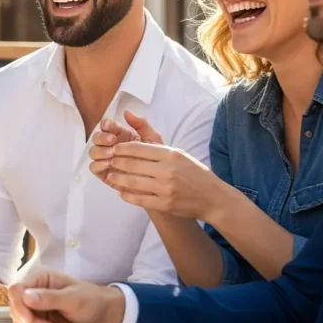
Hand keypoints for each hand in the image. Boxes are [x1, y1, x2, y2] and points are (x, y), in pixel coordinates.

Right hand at [9, 268, 124, 322]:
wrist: (105, 318)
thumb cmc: (92, 300)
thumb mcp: (74, 298)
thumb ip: (50, 298)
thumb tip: (26, 296)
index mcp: (40, 279)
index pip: (16, 290)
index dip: (19, 307)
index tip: (29, 321)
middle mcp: (33, 293)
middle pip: (16, 311)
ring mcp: (35, 310)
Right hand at [90, 111, 162, 183]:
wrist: (158, 180)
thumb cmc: (155, 158)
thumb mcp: (152, 138)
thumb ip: (141, 124)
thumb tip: (126, 112)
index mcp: (119, 135)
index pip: (106, 125)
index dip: (106, 124)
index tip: (113, 127)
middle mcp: (109, 146)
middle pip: (96, 137)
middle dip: (102, 137)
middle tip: (113, 141)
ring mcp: (105, 159)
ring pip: (93, 151)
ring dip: (100, 151)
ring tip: (112, 154)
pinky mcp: (104, 173)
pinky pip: (93, 167)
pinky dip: (98, 164)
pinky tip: (108, 164)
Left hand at [104, 141, 228, 222]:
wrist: (213, 198)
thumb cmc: (193, 172)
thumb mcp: (179, 153)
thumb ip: (155, 142)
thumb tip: (130, 117)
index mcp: (171, 155)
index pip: (138, 148)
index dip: (121, 148)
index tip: (113, 148)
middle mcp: (167, 170)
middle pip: (132, 164)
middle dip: (116, 162)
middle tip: (109, 161)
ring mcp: (165, 189)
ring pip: (132, 182)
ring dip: (118, 179)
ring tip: (111, 176)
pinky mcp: (164, 204)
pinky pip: (139, 199)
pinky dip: (127, 195)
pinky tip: (122, 191)